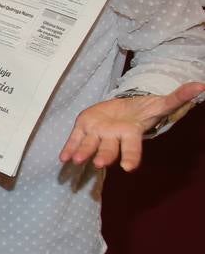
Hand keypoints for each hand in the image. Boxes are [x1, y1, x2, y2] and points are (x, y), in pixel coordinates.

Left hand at [59, 82, 204, 170]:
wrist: (125, 109)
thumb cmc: (143, 111)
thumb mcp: (160, 103)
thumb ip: (178, 97)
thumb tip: (201, 85)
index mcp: (131, 133)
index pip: (132, 147)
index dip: (131, 157)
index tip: (128, 168)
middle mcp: (113, 137)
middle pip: (109, 148)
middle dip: (104, 156)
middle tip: (98, 164)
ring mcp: (97, 134)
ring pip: (89, 145)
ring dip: (81, 152)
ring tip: (75, 161)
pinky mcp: (84, 128)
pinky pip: (74, 139)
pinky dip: (68, 147)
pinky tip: (62, 158)